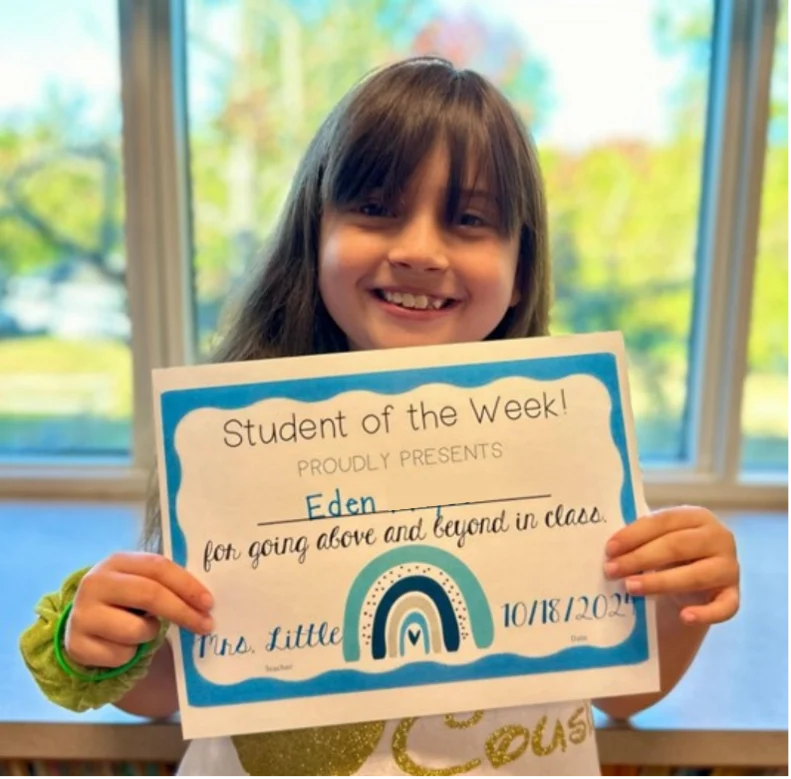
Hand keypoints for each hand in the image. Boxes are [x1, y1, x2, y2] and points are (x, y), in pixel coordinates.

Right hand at [65, 552, 213, 668]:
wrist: (84, 624)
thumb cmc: (125, 601)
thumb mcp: (142, 583)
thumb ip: (166, 584)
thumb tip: (205, 602)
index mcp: (117, 561)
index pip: (158, 567)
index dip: (187, 585)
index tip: (209, 603)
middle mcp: (95, 583)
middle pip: (150, 595)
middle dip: (183, 612)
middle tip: (206, 625)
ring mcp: (82, 614)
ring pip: (137, 630)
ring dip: (150, 635)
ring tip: (143, 629)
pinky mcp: (76, 645)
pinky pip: (121, 656)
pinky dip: (130, 655)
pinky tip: (121, 645)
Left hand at [603, 506, 739, 624]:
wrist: (694, 583)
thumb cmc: (668, 554)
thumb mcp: (657, 540)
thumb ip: (640, 540)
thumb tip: (610, 550)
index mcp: (696, 516)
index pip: (664, 521)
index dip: (635, 534)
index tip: (610, 549)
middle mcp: (719, 537)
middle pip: (677, 546)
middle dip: (640, 558)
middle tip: (612, 570)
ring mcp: (729, 567)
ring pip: (695, 576)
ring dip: (660, 582)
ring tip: (630, 588)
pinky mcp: (733, 595)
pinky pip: (725, 607)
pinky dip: (705, 613)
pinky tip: (685, 617)